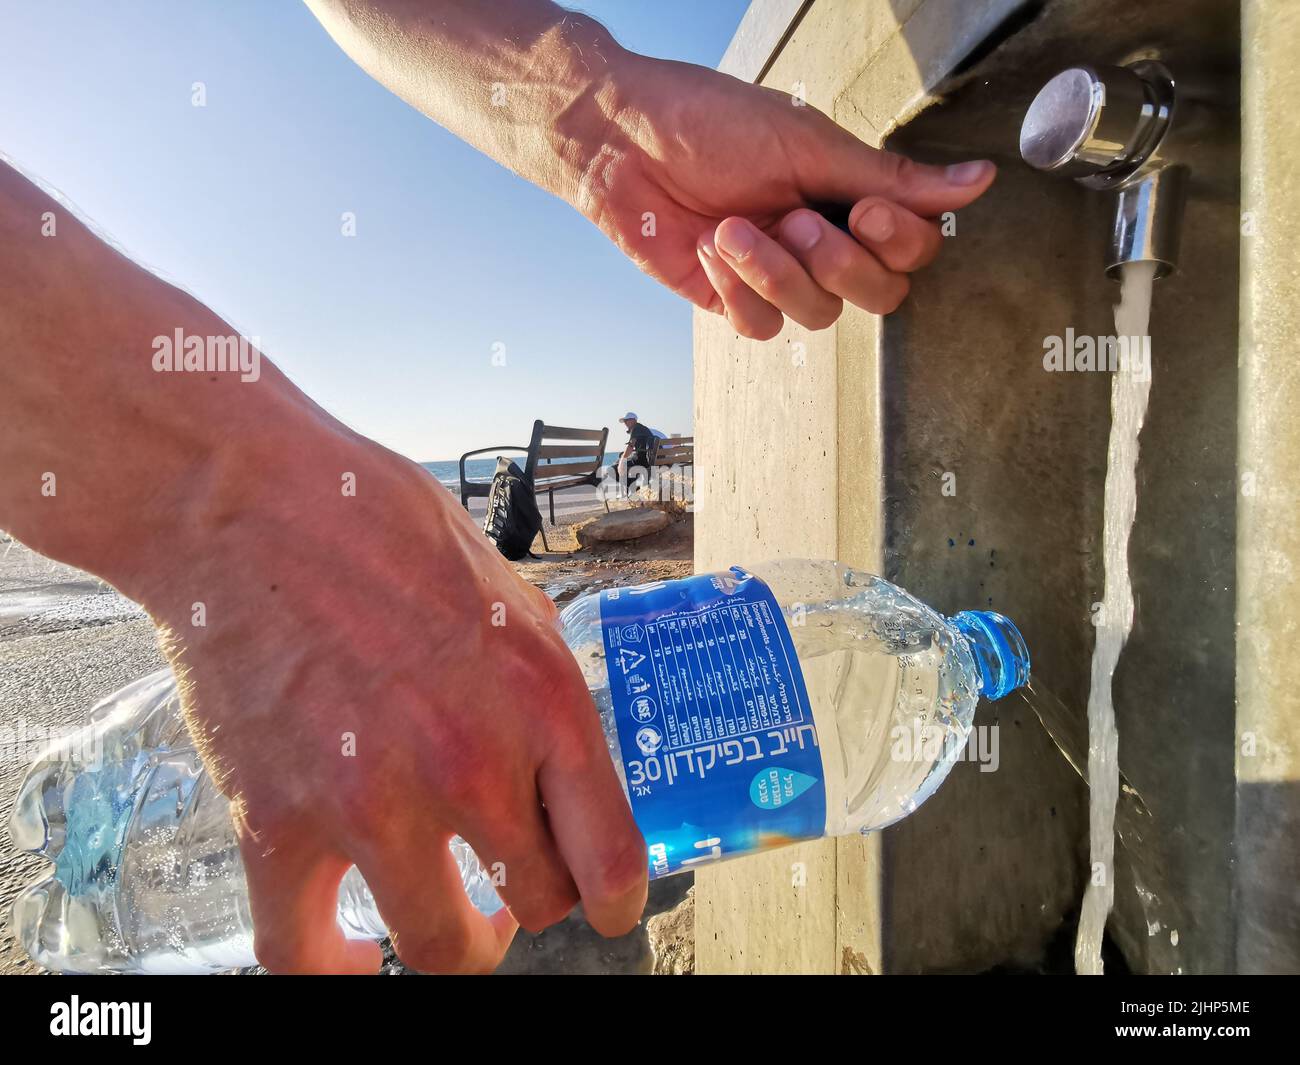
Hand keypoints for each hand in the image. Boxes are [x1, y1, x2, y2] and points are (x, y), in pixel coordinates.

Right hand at [146, 435, 646, 972]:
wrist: (253, 506)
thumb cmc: (383, 532)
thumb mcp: (511, 602)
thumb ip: (543, 701)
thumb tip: (566, 778)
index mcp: (542, 704)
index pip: (611, 859)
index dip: (615, 902)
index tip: (605, 908)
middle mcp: (470, 764)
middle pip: (537, 905)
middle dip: (532, 902)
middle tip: (510, 883)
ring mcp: (374, 801)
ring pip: (442, 947)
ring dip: (454, 940)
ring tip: (446, 918)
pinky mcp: (278, 821)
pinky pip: (306, 952)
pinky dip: (335, 969)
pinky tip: (351, 954)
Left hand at [574, 53, 995, 338]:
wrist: (621, 140)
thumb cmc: (709, 122)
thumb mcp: (807, 143)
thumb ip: (893, 175)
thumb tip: (979, 180)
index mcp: (850, 196)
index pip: (913, 251)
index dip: (897, 243)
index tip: (864, 208)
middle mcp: (823, 241)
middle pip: (879, 296)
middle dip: (838, 263)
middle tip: (794, 219)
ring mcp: (779, 274)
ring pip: (818, 315)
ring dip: (776, 273)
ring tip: (734, 225)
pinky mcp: (734, 299)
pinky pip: (761, 327)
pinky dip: (737, 290)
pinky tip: (711, 248)